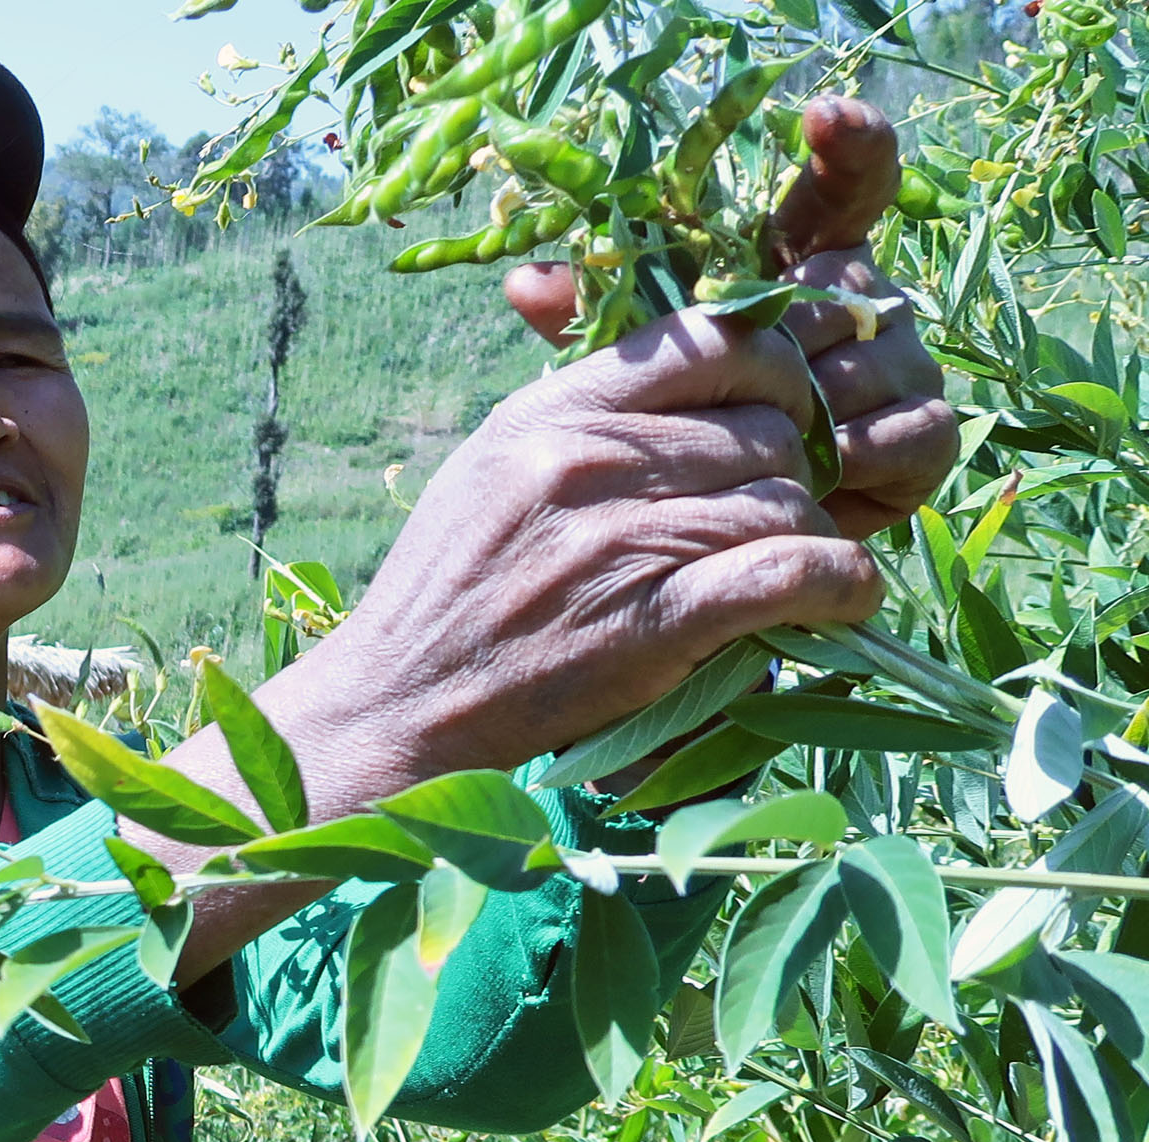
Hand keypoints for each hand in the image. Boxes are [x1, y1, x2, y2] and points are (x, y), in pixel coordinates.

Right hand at [301, 306, 881, 779]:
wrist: (401, 700)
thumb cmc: (446, 591)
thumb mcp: (492, 469)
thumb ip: (580, 420)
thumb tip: (687, 388)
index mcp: (551, 412)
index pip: (710, 340)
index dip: (772, 372)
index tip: (774, 414)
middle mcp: (590, 460)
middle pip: (765, 428)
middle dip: (791, 470)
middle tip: (773, 514)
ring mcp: (624, 540)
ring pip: (788, 501)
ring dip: (809, 537)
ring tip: (791, 570)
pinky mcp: (656, 621)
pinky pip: (792, 573)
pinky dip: (838, 585)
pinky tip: (842, 599)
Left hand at [504, 96, 957, 540]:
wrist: (723, 525)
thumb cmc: (674, 426)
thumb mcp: (631, 366)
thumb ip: (593, 319)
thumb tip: (525, 281)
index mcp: (799, 259)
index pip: (845, 182)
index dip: (847, 144)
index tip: (822, 117)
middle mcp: (863, 296)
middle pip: (848, 287)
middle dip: (791, 339)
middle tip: (746, 380)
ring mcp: (905, 361)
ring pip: (879, 360)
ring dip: (818, 402)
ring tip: (768, 437)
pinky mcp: (928, 432)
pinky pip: (913, 431)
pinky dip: (858, 453)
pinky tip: (816, 472)